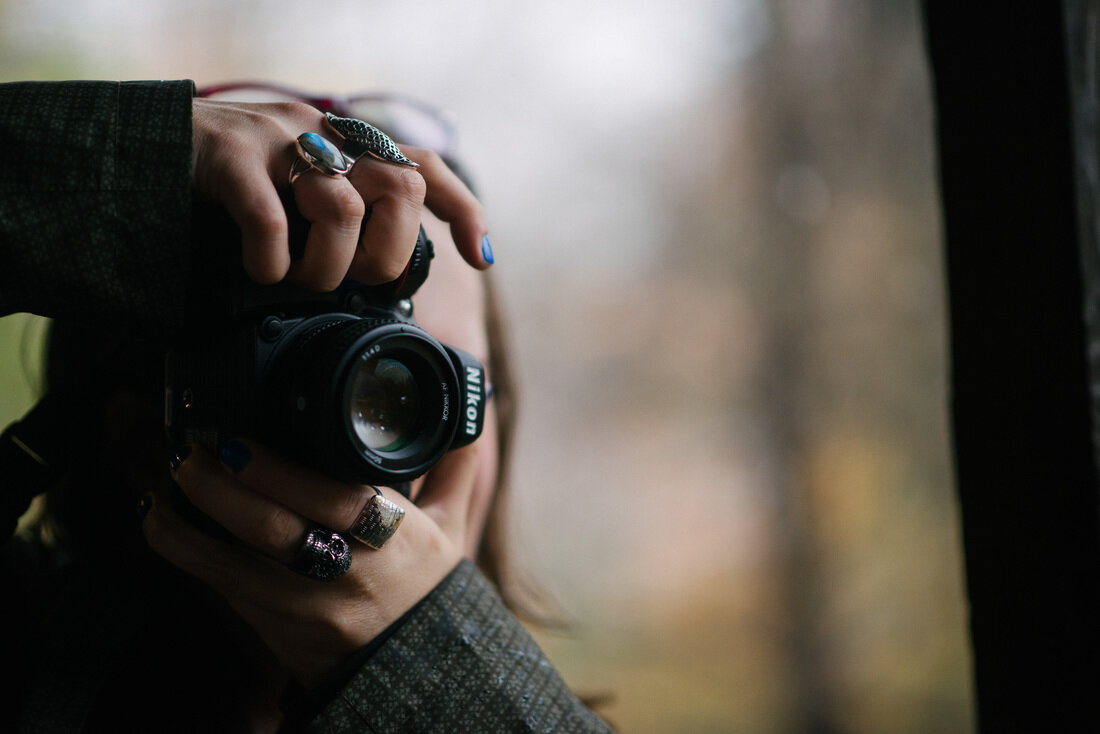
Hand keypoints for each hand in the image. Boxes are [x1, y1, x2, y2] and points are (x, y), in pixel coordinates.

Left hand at [141, 440, 481, 686]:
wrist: (409, 670)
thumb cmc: (424, 590)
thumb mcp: (449, 530)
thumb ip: (454, 470)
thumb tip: (470, 420)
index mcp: (395, 542)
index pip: (336, 502)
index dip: (282, 473)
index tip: (243, 442)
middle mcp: (348, 575)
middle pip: (275, 531)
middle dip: (222, 489)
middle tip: (192, 450)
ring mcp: (306, 606)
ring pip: (235, 565)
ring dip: (190, 521)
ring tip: (167, 481)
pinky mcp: (273, 625)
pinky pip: (220, 587)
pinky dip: (182, 552)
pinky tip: (156, 518)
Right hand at [192, 99, 490, 289]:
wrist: (147, 148)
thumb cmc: (234, 186)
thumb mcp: (300, 195)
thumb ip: (343, 217)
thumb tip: (382, 280)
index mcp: (346, 143)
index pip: (425, 166)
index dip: (460, 211)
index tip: (479, 259)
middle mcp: (323, 131)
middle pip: (400, 189)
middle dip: (387, 254)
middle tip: (355, 282)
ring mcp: (278, 138)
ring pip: (341, 209)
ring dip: (327, 267)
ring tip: (300, 281)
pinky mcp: (230, 154)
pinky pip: (271, 220)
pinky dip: (272, 263)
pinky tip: (261, 271)